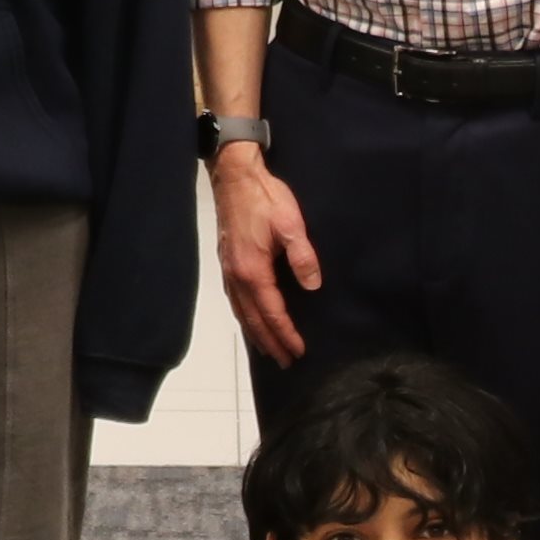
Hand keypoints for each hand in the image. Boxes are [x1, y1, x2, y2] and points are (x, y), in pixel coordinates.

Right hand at [211, 145, 320, 365]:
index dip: (286, 334)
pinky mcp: (226, 263)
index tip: (299, 351)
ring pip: (241, 313)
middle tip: (285, 362)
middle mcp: (237, 277)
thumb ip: (302, 256)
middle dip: (270, 343)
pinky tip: (250, 320)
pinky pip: (235, 301)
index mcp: (253, 270)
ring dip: (255, 334)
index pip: (272, 312)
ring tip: (268, 350)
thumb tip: (313, 285)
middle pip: (254, 320)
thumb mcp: (290, 224)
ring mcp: (228, 271)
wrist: (234, 177)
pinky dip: (244, 318)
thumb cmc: (265, 198)